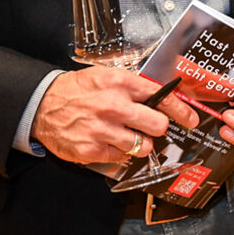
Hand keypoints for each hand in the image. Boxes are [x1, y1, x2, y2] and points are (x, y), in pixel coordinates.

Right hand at [32, 68, 198, 164]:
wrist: (42, 104)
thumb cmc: (78, 90)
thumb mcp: (107, 76)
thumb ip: (134, 86)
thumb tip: (162, 98)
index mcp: (121, 84)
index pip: (162, 97)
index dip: (181, 110)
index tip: (191, 119)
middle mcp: (114, 106)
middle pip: (158, 125)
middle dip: (159, 128)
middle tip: (152, 127)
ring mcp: (102, 130)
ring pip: (143, 146)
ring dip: (140, 144)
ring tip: (128, 136)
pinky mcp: (91, 150)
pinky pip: (121, 157)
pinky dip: (119, 153)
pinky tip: (109, 141)